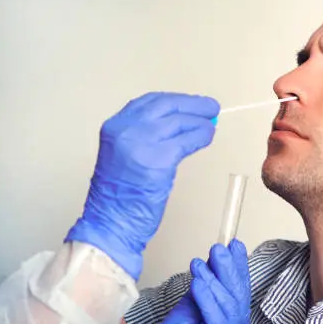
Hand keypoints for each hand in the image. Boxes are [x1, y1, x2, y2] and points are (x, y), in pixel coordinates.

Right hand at [65, 92, 219, 279]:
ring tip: (212, 125)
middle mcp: (125, 130)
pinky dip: (200, 136)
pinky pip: (186, 141)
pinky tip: (207, 137)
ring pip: (179, 121)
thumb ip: (147, 136)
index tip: (190, 102)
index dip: (174, 100)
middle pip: (166, 106)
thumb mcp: (124, 154)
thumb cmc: (119, 195)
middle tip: (210, 107)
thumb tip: (182, 125)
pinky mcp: (158, 160)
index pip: (148, 102)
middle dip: (192, 104)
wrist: (110, 222)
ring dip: (200, 121)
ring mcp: (141, 143)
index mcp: (114, 126)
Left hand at [124, 240, 250, 323]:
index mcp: (235, 317)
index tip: (235, 244)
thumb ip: (207, 283)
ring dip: (214, 280)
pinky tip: (197, 283)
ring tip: (199, 264)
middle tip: (218, 249)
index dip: (239, 264)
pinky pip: (217, 317)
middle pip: (239, 294)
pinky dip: (207, 298)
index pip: (241, 286)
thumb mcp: (195, 302)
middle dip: (229, 268)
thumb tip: (215, 258)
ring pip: (230, 303)